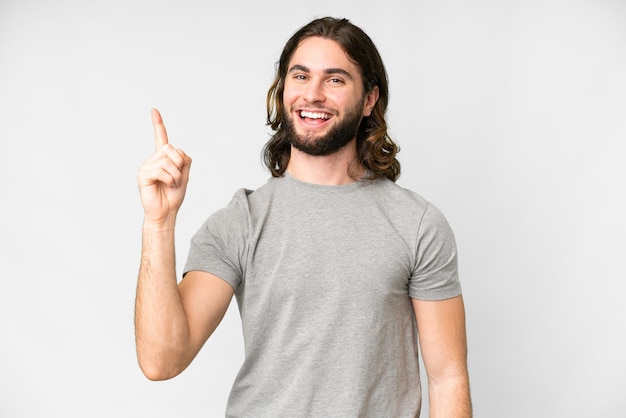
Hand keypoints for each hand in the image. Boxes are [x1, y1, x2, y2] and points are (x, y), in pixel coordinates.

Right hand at [137, 108, 191, 227]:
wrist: (166, 213)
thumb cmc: (173, 196)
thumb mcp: (184, 175)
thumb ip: (184, 161)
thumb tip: (179, 152)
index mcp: (162, 158)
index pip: (161, 138)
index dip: (158, 124)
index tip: (154, 110)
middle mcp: (153, 160)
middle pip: (171, 148)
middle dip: (180, 164)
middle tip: (177, 178)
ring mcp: (146, 166)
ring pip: (168, 160)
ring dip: (176, 175)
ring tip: (172, 184)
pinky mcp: (143, 175)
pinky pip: (162, 170)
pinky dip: (170, 179)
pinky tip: (166, 186)